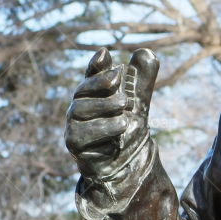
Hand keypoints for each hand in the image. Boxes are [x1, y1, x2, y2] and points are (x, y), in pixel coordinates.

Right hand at [66, 47, 158, 181]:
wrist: (127, 166)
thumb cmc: (128, 134)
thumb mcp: (138, 105)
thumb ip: (142, 81)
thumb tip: (147, 53)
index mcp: (92, 95)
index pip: (90, 75)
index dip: (96, 65)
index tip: (106, 54)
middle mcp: (79, 108)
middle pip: (82, 90)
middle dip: (101, 83)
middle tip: (121, 79)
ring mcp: (73, 126)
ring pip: (80, 109)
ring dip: (105, 105)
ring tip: (125, 106)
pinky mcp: (74, 145)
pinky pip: (82, 133)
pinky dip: (103, 127)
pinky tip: (121, 125)